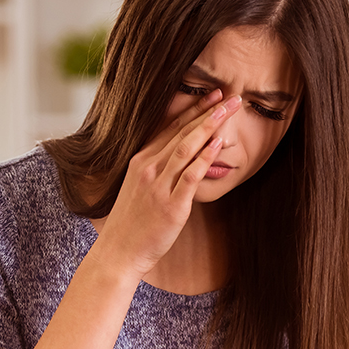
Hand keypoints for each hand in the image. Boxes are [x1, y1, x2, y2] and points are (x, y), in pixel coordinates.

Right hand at [92, 89, 240, 277]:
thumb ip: (159, 171)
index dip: (193, 109)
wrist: (118, 253)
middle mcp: (148, 168)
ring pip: (186, 147)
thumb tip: (181, 159)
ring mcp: (159, 185)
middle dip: (208, 111)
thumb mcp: (140, 188)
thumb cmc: (132, 223)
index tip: (212, 95)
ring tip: (229, 110)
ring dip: (209, 126)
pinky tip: (218, 144)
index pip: (171, 127)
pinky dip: (204, 158)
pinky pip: (190, 176)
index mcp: (141, 161)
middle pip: (182, 132)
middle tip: (230, 96)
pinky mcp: (171, 205)